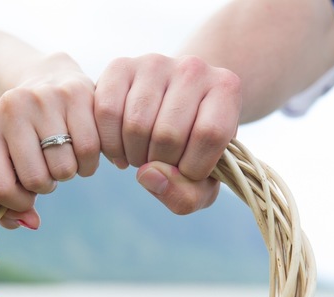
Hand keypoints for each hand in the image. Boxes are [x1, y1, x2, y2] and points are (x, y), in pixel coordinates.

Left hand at [0, 53, 99, 228]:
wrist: (47, 78)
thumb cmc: (25, 133)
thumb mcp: (7, 159)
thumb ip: (11, 201)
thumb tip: (31, 223)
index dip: (17, 203)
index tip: (28, 196)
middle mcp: (12, 106)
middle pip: (36, 179)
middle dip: (47, 184)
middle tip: (48, 168)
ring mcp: (45, 97)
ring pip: (65, 168)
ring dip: (69, 173)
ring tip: (65, 157)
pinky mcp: (77, 93)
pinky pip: (90, 150)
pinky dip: (89, 162)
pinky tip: (82, 151)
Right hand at [94, 54, 240, 213]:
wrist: (173, 109)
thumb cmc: (193, 150)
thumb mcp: (204, 181)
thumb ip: (187, 196)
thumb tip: (148, 176)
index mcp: (226, 88)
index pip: (210, 134)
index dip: (194, 167)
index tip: (189, 171)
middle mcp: (193, 67)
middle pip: (169, 133)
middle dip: (160, 164)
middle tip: (161, 163)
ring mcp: (155, 63)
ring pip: (136, 125)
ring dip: (134, 156)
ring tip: (142, 156)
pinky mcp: (120, 65)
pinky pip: (106, 111)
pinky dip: (110, 143)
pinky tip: (122, 148)